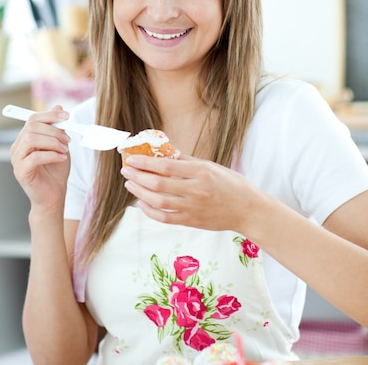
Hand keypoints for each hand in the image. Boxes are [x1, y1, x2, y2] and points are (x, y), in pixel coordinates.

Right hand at [11, 106, 70, 213]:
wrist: (54, 196)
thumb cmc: (56, 171)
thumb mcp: (60, 145)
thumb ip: (57, 128)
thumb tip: (58, 106)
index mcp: (25, 139)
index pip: (33, 119)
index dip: (50, 115)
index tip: (67, 116)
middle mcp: (18, 147)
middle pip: (31, 127)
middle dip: (54, 131)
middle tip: (68, 140)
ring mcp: (17, 159)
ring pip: (31, 139)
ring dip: (52, 142)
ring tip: (64, 149)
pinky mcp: (21, 172)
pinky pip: (34, 157)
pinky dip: (51, 155)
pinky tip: (61, 158)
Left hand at [121, 153, 258, 232]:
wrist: (248, 210)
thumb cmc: (231, 184)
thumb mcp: (211, 166)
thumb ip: (187, 161)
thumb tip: (165, 153)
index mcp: (201, 172)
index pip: (166, 166)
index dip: (145, 162)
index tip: (132, 158)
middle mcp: (195, 190)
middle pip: (158, 184)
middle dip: (138, 176)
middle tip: (126, 170)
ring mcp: (193, 208)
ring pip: (158, 201)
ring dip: (140, 192)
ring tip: (130, 184)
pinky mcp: (191, 222)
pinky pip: (165, 218)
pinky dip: (150, 211)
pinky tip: (142, 203)